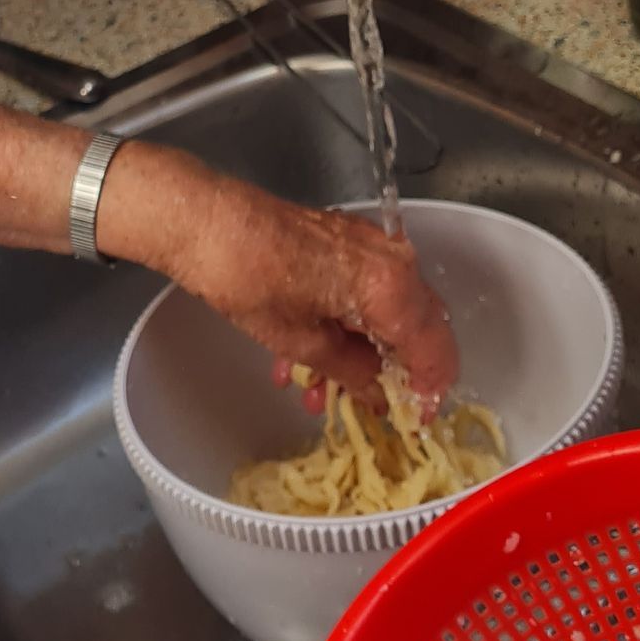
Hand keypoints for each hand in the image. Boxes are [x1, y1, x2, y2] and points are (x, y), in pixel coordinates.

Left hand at [103, 151, 456, 409]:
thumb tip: (379, 394)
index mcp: (391, 287)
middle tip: (368, 406)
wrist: (206, 222)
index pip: (433, 349)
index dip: (428, 390)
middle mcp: (392, 260)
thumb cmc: (248, 278)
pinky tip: (303, 361)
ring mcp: (369, 246)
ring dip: (359, 355)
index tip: (415, 418)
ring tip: (318, 393)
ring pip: (386, 314)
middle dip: (391, 373)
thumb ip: (353, 372)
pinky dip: (343, 327)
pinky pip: (362, 292)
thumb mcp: (302, 342)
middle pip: (416, 329)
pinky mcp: (345, 242)